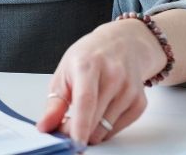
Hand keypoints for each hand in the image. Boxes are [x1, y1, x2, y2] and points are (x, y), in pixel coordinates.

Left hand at [35, 19, 165, 147]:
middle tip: (66, 125)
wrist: (123, 44)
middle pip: (95, 118)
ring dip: (91, 131)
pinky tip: (101, 112)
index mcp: (89, 65)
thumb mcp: (64, 72)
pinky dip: (105, 129)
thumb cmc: (90, 57)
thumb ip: (54, 103)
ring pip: (106, 128)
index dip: (79, 124)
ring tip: (84, 115)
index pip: (86, 100)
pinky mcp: (140, 102)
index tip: (74, 142)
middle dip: (77, 131)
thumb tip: (45, 126)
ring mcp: (130, 90)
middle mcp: (113, 76)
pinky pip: (118, 129)